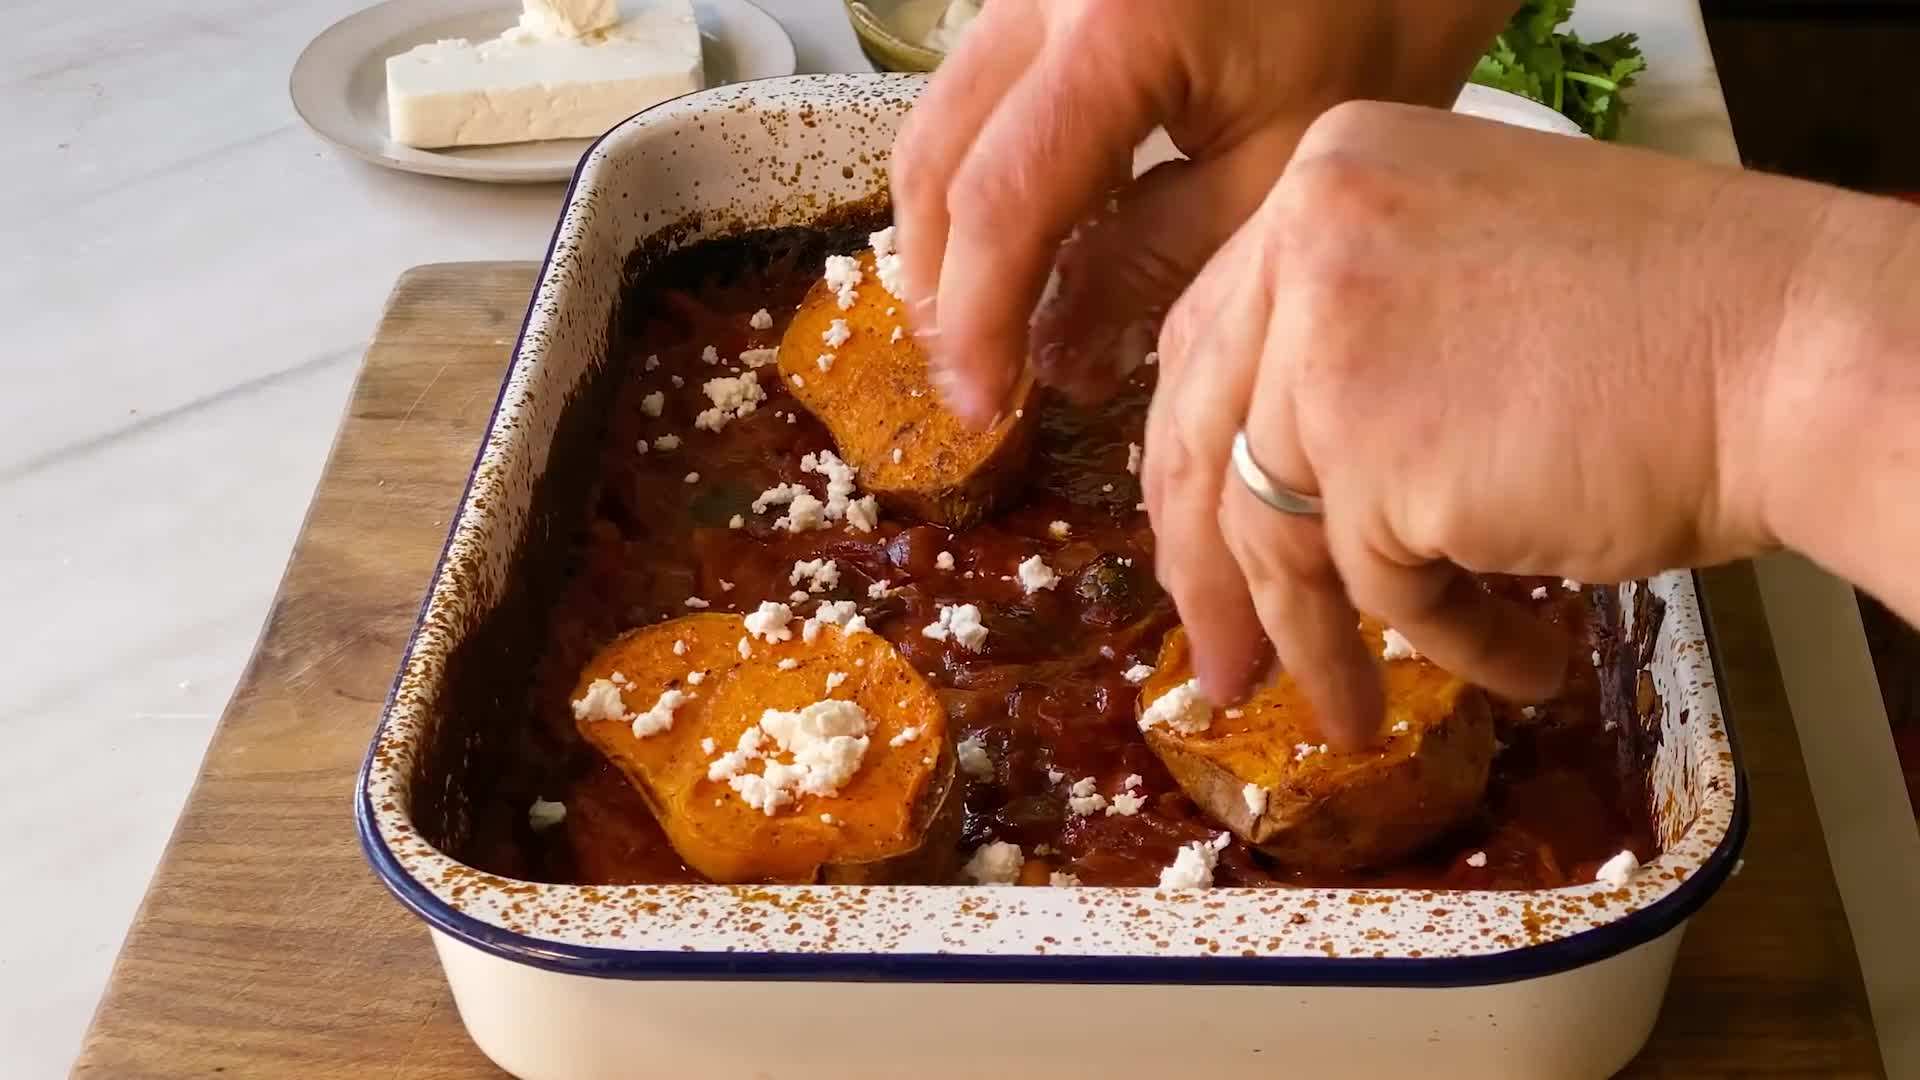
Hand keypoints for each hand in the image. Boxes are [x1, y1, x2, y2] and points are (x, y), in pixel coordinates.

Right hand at [889, 0, 1516, 422]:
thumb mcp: (1279, 173)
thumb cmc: (1380, 22)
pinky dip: (984, 170)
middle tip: (973, 377)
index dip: (980, 319)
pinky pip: (981, 86)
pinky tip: (1026, 238)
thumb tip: (1057, 357)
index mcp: (1112, 31)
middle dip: (939, 280)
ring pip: (943, 115)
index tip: (983, 407)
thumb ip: (1155, 266)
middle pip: (936, 154)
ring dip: (951, 228)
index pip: (1000, 201)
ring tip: (987, 321)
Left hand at [1145, 101, 1850, 746]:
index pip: (1205, 342)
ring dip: (1319, 642)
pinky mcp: (1379, 460)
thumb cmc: (1671, 320)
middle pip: (1205, 440)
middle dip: (1209, 575)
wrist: (1795, 350)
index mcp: (1324, 179)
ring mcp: (1332, 352)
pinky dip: (1446, 640)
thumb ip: (1349, 341)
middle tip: (1225, 663)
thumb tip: (1267, 476)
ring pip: (1277, 534)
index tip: (1190, 539)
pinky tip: (1517, 662)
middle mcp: (1308, 247)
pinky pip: (1383, 586)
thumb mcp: (1464, 277)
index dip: (1188, 457)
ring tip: (1354, 709)